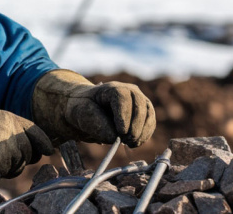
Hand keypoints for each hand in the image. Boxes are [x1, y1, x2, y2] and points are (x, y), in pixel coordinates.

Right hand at [0, 105, 53, 182]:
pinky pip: (2, 173)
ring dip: (4, 169)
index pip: (38, 133)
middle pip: (29, 154)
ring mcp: (4, 142)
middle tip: (0, 161)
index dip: (43, 145)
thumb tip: (38, 150)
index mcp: (12, 118)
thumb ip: (14, 131)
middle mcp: (11, 128)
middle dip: (18, 162)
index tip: (45, 152)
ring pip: (17, 166)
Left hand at [32, 69, 155, 147]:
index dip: (123, 115)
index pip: (122, 97)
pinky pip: (150, 122)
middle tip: (127, 141)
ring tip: (130, 144)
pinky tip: (135, 143)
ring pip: (148, 113)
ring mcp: (138, 100)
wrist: (89, 111)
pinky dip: (145, 134)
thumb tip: (115, 136)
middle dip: (135, 125)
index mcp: (111, 88)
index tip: (121, 132)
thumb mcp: (82, 114)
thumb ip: (96, 124)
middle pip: (139, 103)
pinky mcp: (144, 112)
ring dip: (142, 131)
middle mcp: (128, 90)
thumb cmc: (84, 110)